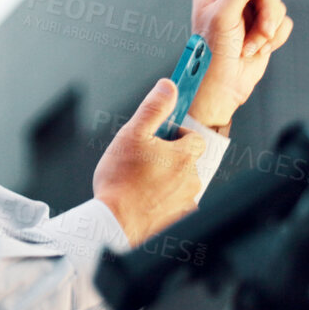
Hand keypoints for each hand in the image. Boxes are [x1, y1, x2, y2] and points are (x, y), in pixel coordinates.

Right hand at [93, 78, 209, 246]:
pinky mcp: (180, 220)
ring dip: (167, 182)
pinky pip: (177, 205)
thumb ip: (153, 108)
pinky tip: (145, 202)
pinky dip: (165, 203)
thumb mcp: (131, 135)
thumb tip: (169, 86)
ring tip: (141, 184)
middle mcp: (191, 179)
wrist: (114, 223)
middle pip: (188, 162)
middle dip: (170, 160)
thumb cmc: (120, 181)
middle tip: (144, 163)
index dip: (177, 136)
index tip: (160, 140)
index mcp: (183, 156)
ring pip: (182, 184)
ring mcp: (186, 202)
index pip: (194, 139)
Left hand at [186, 0, 293, 129]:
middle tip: (253, 32)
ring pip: (278, 3)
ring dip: (269, 27)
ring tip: (251, 45)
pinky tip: (258, 50)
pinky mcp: (263, 29)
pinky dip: (275, 37)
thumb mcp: (222, 16)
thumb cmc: (212, 53)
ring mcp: (249, 12)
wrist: (221, 89)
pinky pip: (284, 22)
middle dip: (266, 8)